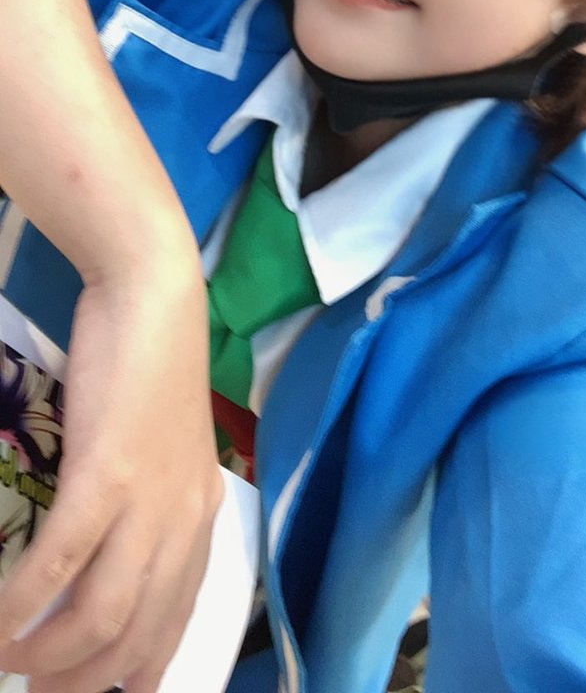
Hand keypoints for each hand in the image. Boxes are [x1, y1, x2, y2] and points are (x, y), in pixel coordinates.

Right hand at [0, 263, 221, 692]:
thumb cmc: (151, 367)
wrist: (154, 299)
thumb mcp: (165, 447)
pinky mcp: (109, 476)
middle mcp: (185, 522)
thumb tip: (118, 551)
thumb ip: (155, 502)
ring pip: (102, 615)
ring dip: (51, 655)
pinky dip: (21, 603)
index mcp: (201, 517)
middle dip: (85, 679)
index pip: (176, 620)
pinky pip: (60, 563)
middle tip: (41, 692)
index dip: (140, 671)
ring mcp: (149, 502)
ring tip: (12, 664)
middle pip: (138, 634)